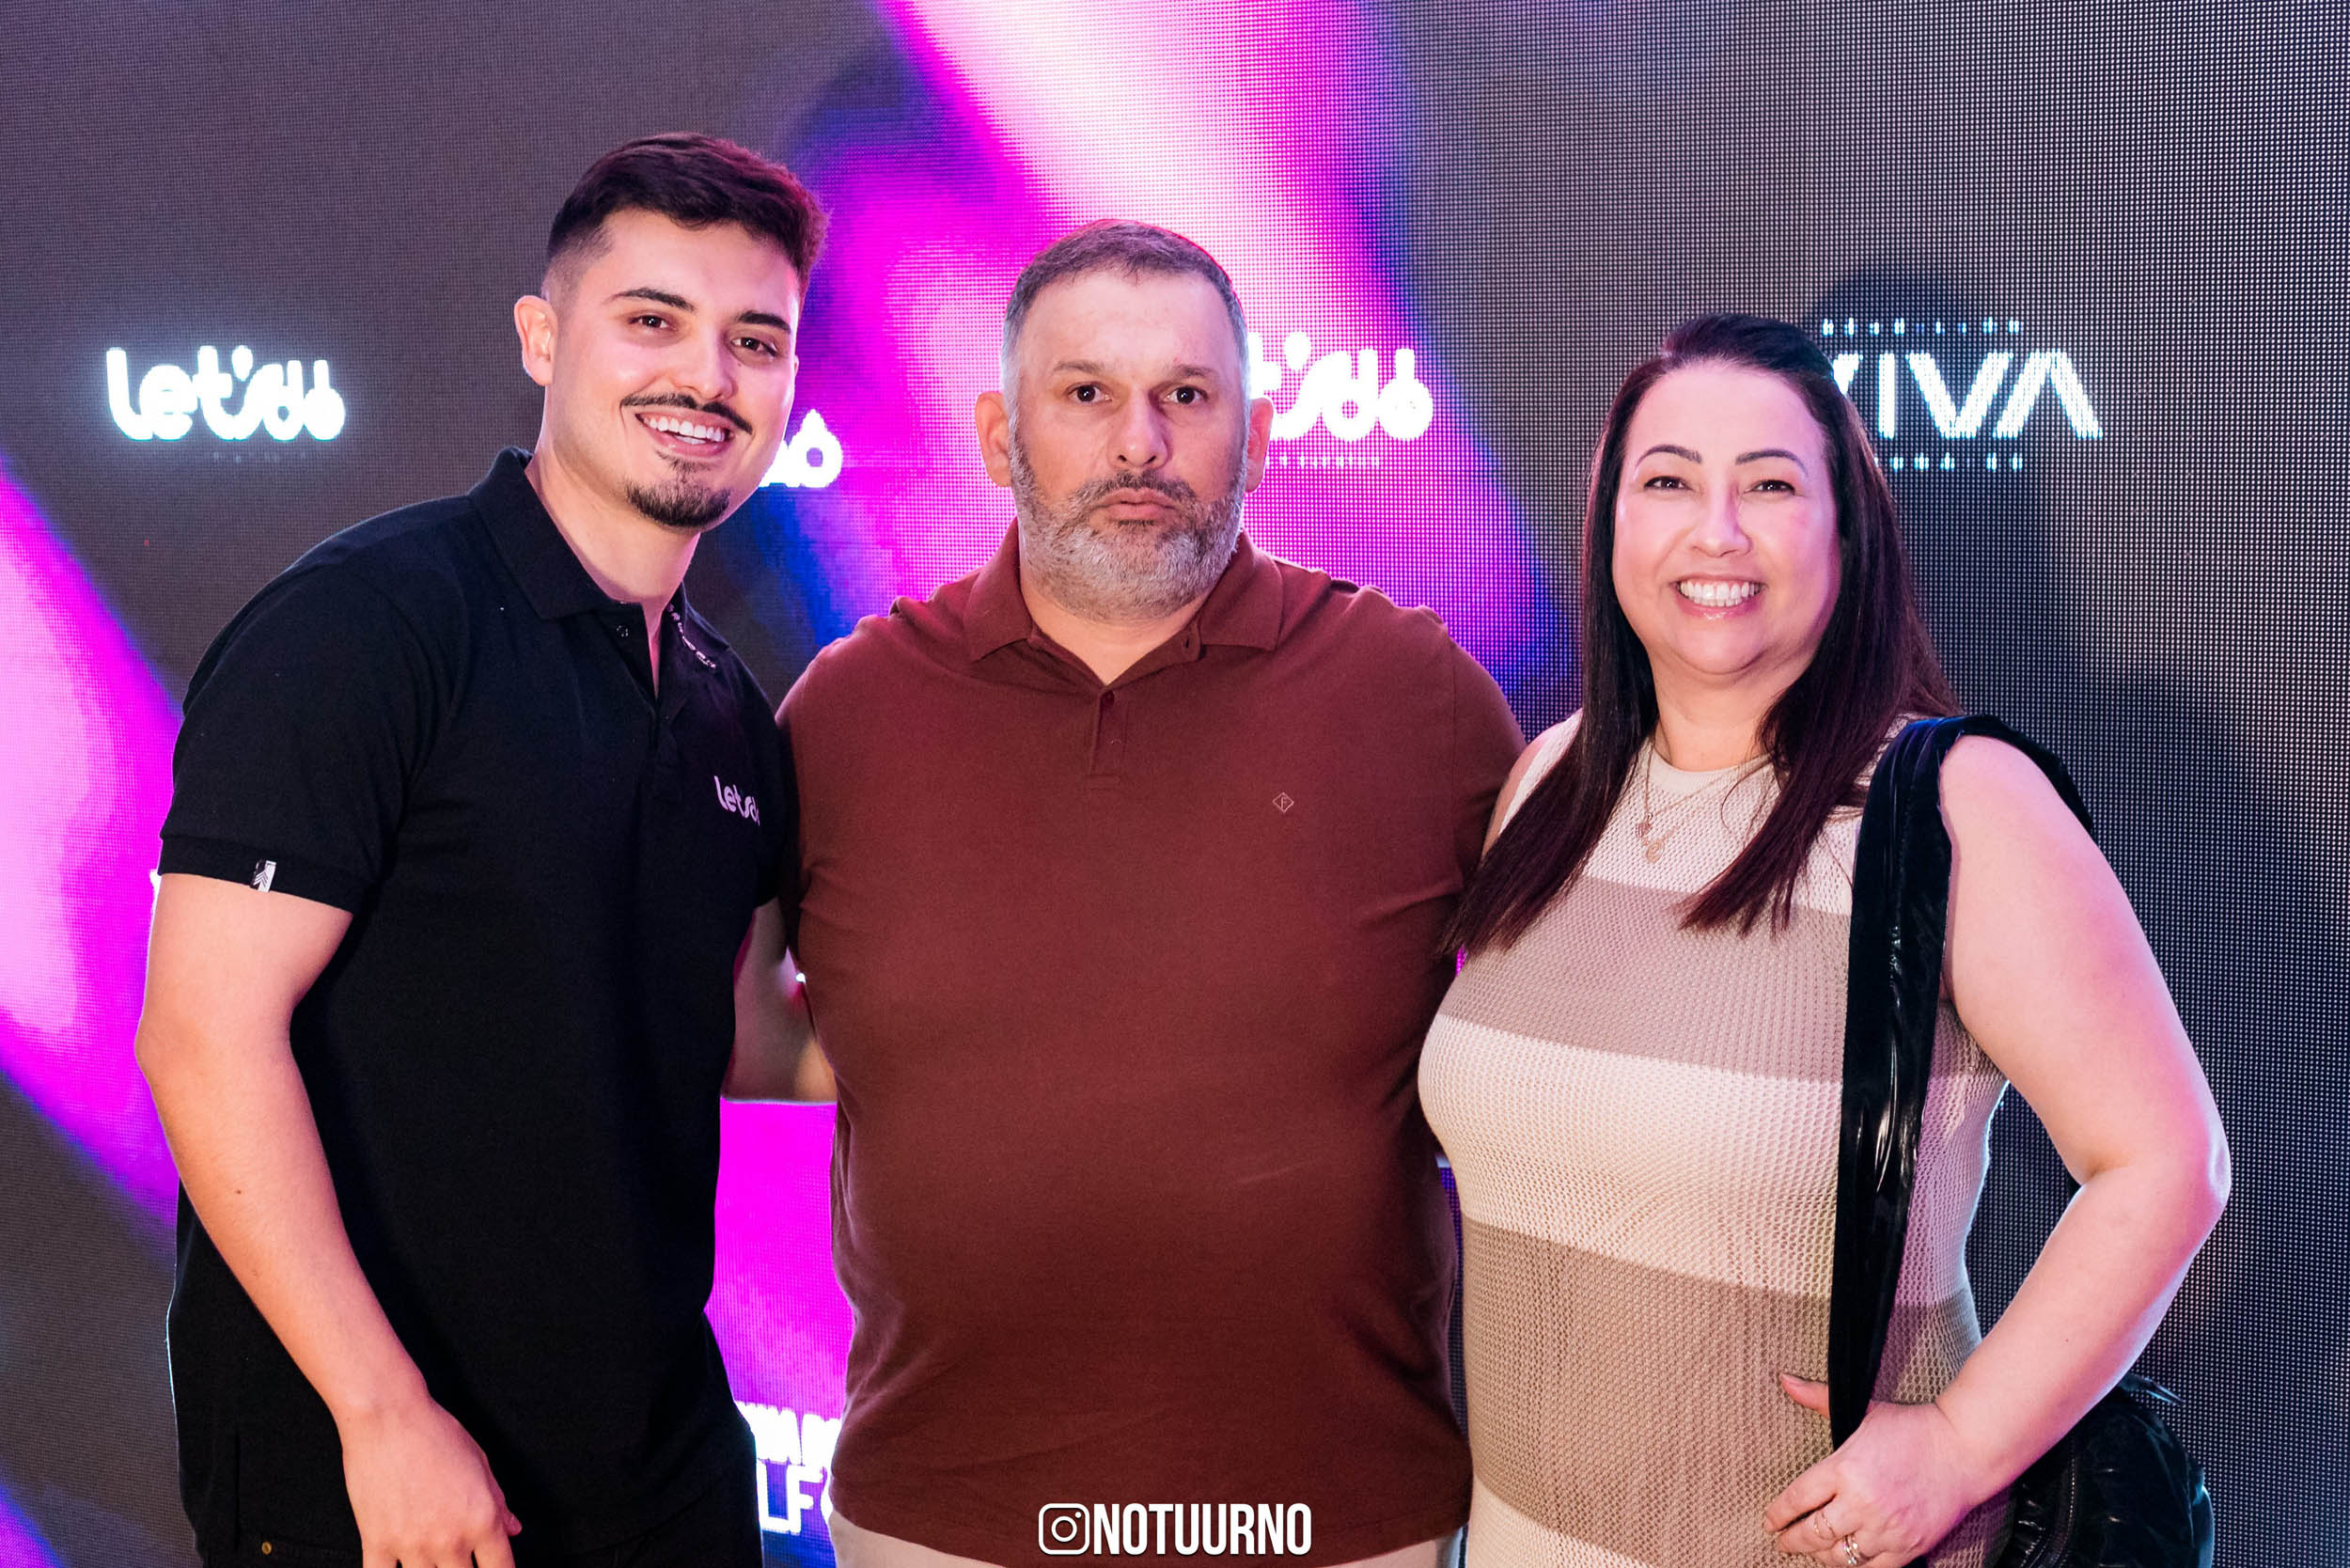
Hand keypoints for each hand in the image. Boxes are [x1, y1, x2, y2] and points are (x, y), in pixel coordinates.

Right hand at [338, 1395, 520, 1567]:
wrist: (389, 1418)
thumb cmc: (436, 1433)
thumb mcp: (480, 1463)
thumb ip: (498, 1502)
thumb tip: (513, 1529)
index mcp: (482, 1520)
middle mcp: (450, 1539)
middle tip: (459, 1560)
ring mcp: (412, 1545)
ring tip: (431, 1560)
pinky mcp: (377, 1543)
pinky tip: (398, 1567)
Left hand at [1763, 1374, 1989, 1566]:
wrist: (1965, 1449)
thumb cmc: (1913, 1428)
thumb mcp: (1863, 1409)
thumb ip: (1818, 1398)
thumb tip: (1785, 1380)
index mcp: (1845, 1468)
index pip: (1797, 1499)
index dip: (1778, 1514)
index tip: (1770, 1521)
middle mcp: (1861, 1502)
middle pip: (1813, 1532)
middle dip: (1792, 1541)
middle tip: (1783, 1542)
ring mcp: (1886, 1528)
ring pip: (1840, 1556)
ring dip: (1821, 1555)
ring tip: (1813, 1551)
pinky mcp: (1909, 1546)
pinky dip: (1855, 1566)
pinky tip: (1846, 1559)